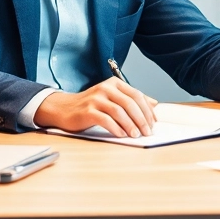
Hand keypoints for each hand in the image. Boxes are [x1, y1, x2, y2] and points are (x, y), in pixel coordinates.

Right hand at [34, 78, 158, 137]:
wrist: (65, 108)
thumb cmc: (91, 105)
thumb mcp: (113, 98)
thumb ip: (132, 100)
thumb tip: (154, 104)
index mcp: (114, 83)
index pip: (137, 95)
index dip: (148, 110)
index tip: (154, 123)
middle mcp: (106, 88)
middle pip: (130, 103)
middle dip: (142, 119)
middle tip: (148, 132)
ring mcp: (96, 99)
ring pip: (119, 111)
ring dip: (131, 125)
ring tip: (136, 135)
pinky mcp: (88, 111)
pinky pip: (106, 120)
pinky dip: (116, 128)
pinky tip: (122, 135)